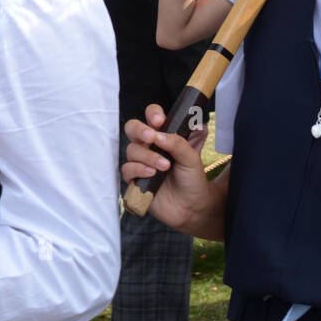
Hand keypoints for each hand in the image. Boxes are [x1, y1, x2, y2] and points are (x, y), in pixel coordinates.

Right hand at [123, 104, 211, 232]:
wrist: (192, 207)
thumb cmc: (192, 178)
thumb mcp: (192, 157)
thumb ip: (179, 142)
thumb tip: (161, 134)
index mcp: (164, 135)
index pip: (152, 116)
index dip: (152, 114)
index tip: (160, 121)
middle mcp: (149, 146)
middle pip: (133, 128)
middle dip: (139, 130)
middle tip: (152, 137)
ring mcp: (141, 162)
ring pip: (131, 150)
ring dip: (147, 156)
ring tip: (164, 166)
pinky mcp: (135, 179)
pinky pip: (127, 169)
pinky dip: (139, 169)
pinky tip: (152, 174)